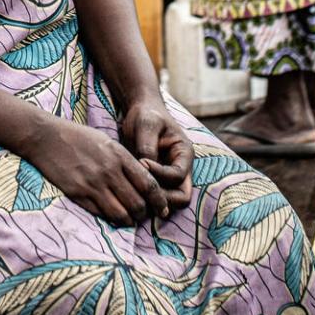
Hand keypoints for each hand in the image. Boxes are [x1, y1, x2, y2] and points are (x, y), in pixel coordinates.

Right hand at [20, 115, 168, 226]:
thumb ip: (125, 161)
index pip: (149, 184)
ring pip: (121, 214)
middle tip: (143, 215)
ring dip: (128, 220)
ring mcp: (92, 184)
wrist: (46, 137)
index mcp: (119, 156)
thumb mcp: (107, 142)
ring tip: (128, 219)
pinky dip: (109, 218)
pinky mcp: (78, 194)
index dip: (159, 201)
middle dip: (144, 214)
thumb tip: (144, 182)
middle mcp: (109, 171)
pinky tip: (110, 215)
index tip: (163, 209)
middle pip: (138, 204)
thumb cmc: (78, 137)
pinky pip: (101, 214)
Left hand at [121, 99, 193, 213]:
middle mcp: (181, 169)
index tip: (142, 162)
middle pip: (181, 197)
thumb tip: (145, 169)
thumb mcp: (147, 125)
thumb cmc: (147, 115)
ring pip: (169, 201)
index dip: (160, 174)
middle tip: (139, 189)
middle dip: (162, 198)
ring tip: (133, 189)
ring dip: (152, 200)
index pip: (178, 176)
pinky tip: (130, 189)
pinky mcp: (157, 181)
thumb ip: (147, 147)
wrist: (141, 112)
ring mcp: (170, 177)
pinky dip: (145, 198)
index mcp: (184, 154)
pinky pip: (155, 197)